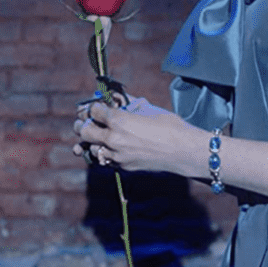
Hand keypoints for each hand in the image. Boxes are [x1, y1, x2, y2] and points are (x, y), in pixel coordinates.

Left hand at [73, 97, 201, 175]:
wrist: (184, 151)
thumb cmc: (170, 126)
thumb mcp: (148, 109)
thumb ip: (129, 105)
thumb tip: (119, 100)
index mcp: (118, 120)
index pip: (93, 111)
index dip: (93, 106)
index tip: (96, 106)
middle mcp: (113, 139)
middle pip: (84, 131)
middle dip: (83, 124)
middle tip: (85, 121)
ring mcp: (117, 155)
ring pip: (91, 149)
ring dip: (91, 141)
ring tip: (93, 137)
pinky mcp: (124, 166)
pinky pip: (105, 160)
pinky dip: (103, 154)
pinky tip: (106, 149)